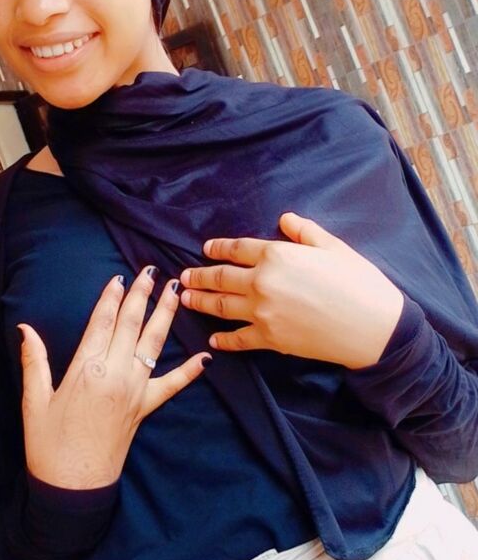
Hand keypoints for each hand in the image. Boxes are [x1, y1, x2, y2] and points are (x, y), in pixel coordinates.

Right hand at [18, 268, 209, 489]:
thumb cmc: (48, 445)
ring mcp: (134, 392)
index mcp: (85, 370)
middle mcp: (115, 375)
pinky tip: (205, 355)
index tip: (119, 277)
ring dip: (165, 316)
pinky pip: (172, 386)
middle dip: (141, 296)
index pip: (101, 323)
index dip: (111, 298)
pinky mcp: (145, 409)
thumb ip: (34, 362)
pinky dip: (189, 370)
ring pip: (154, 345)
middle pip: (131, 325)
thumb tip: (25, 329)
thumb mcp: (34, 401)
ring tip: (175, 292)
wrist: (73, 488)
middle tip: (151, 270)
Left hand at [179, 212, 403, 369]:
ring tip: (186, 299)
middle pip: (221, 277)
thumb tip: (284, 219)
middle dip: (199, 276)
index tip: (205, 249)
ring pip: (220, 306)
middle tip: (184, 276)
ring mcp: (262, 312)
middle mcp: (261, 282)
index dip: (218, 248)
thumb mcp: (333, 247)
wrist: (374, 327)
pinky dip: (223, 339)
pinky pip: (238, 338)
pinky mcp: (269, 338)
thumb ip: (304, 232)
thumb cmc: (359, 282)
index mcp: (276, 254)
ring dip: (200, 302)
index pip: (237, 249)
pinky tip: (213, 340)